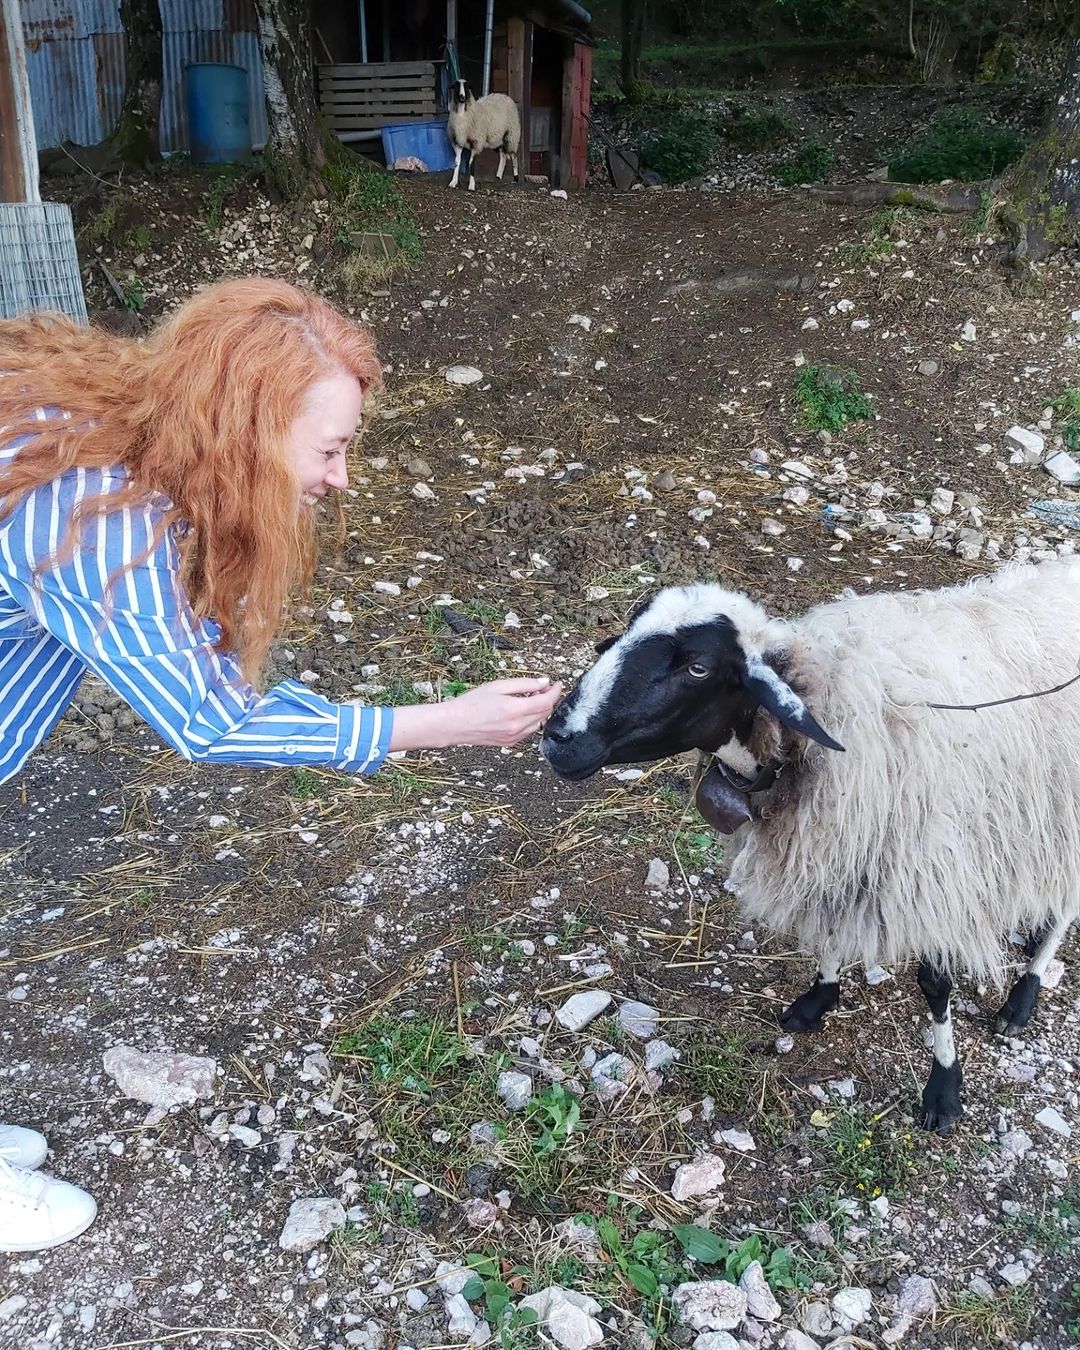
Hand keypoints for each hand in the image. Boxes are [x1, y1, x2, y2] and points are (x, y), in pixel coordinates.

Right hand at [442, 676, 563, 747]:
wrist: (454, 724)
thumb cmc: (471, 704)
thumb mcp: (498, 686)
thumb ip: (524, 684)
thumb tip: (543, 682)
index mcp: (515, 710)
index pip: (547, 701)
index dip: (555, 691)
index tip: (557, 684)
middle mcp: (517, 726)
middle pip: (546, 712)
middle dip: (548, 699)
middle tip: (542, 688)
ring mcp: (515, 737)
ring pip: (539, 722)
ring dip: (540, 710)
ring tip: (528, 698)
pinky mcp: (510, 743)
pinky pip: (529, 731)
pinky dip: (531, 719)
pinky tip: (520, 711)